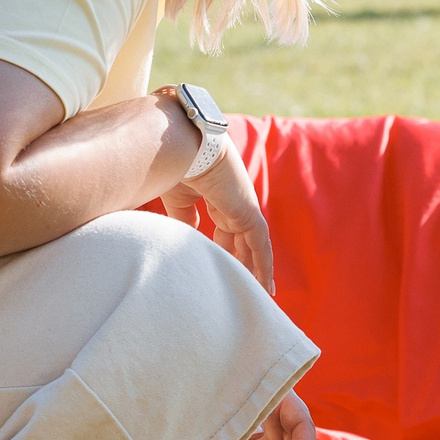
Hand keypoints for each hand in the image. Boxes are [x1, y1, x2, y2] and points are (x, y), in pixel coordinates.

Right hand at [161, 133, 273, 292]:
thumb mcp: (179, 199)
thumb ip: (186, 219)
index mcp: (217, 194)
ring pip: (254, 244)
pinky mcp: (249, 214)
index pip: (226, 225)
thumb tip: (188, 239)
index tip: (219, 262)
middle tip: (240, 283)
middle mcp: (234, 201)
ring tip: (257, 291)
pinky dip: (264, 266)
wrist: (184, 147)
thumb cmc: (174, 166)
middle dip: (241, 259)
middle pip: (242, 237)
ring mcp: (244, 207)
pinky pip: (260, 246)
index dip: (225, 245)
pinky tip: (265, 286)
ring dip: (255, 268)